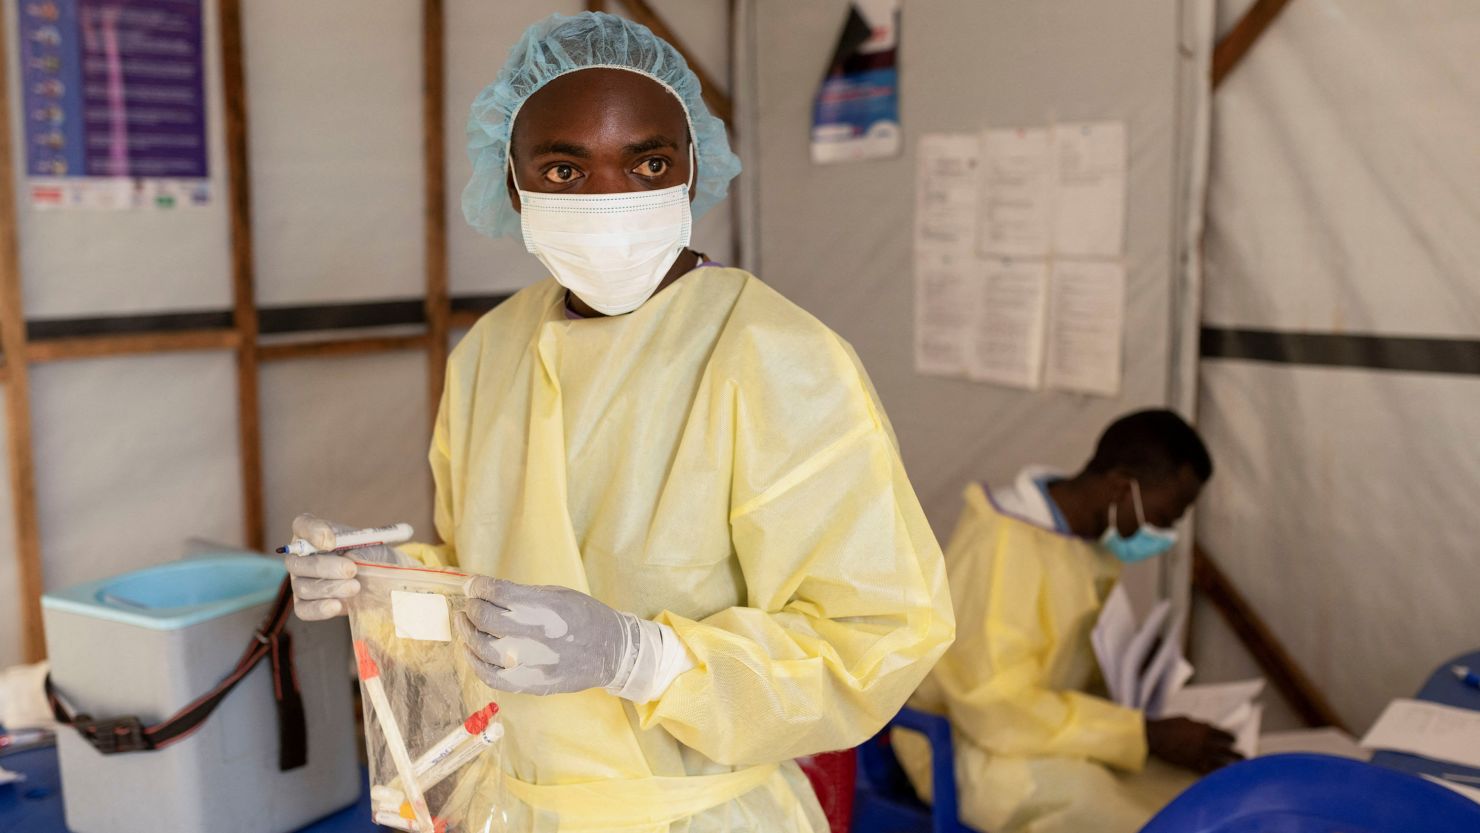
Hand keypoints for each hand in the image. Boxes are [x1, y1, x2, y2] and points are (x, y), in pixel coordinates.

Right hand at [284, 514, 410, 620]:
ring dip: (329, 588)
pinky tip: (337, 605)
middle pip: (298, 562)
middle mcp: (301, 557)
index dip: (313, 532)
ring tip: (354, 587)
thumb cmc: (371, 554)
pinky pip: (303, 609)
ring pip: (303, 587)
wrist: (381, 578)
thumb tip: (349, 556)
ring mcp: (300, 581)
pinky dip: (319, 608)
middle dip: (325, 567)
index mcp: (313, 533)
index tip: (332, 542)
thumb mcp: (370, 543)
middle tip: (351, 570)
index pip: (302, 525)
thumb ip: (358, 546)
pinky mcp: (305, 604)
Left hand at [457, 576, 640, 695]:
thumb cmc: (584, 617)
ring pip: (482, 648)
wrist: (611, 651)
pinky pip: (490, 676)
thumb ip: (521, 595)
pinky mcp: (529, 683)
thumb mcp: (557, 595)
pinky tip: (471, 651)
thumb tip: (485, 591)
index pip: (496, 593)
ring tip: (465, 623)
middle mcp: (534, 635)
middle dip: (472, 607)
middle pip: (485, 618)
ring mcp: (530, 662)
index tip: (472, 585)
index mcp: (544, 607)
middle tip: (470, 604)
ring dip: (467, 632)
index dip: (478, 586)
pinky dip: (475, 662)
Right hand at [1146, 716, 1243, 773]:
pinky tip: (1222, 776)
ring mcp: (1199, 754)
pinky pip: (1208, 770)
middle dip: (1236, 754)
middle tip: (1244, 757)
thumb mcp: (1185, 719)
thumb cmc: (1168, 725)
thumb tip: (1205, 727)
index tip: (1234, 740)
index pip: (1223, 734)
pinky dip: (1216, 773)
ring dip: (1231, 765)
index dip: (1230, 738)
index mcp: (1204, 728)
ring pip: (1220, 761)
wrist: (1155, 736)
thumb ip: (1198, 724)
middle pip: (1226, 749)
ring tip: (1238, 769)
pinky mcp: (1192, 764)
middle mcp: (1205, 742)